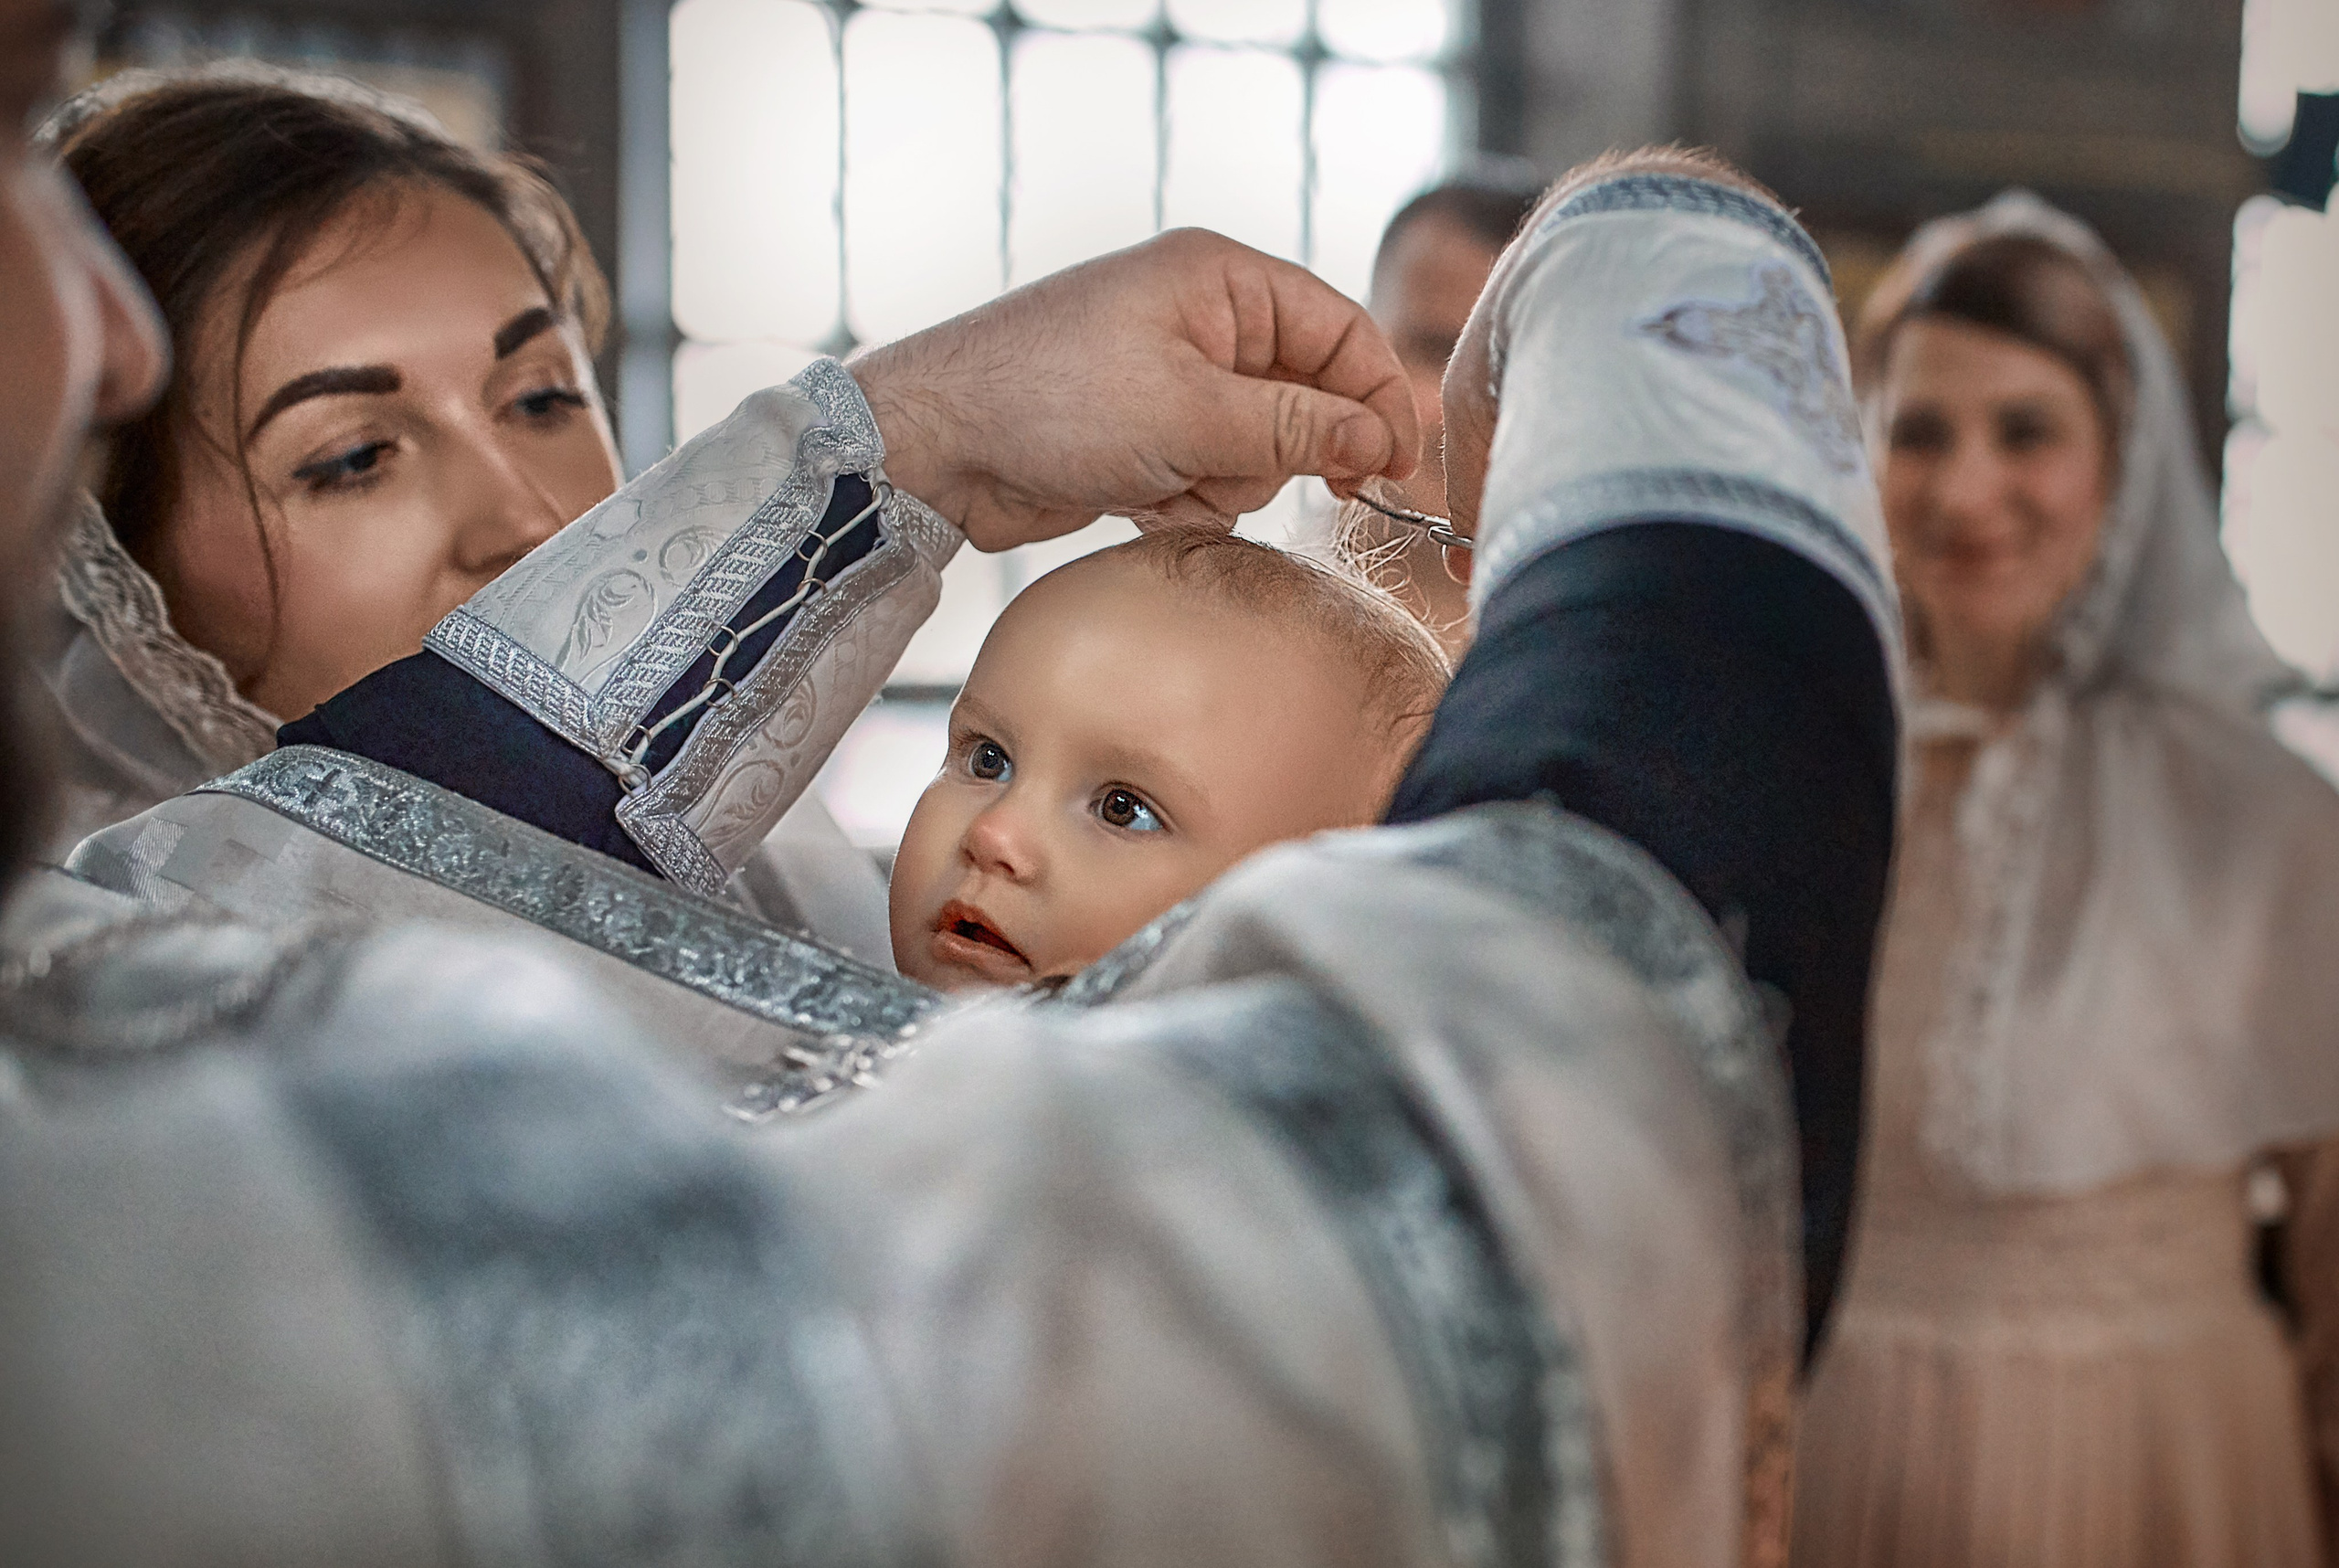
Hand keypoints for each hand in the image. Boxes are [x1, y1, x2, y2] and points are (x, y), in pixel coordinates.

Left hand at [850, 228, 1417, 551]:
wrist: (939, 445)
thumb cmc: (1055, 402)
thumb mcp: (1193, 415)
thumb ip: (1298, 428)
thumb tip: (1380, 442)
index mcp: (1222, 279)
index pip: (1341, 330)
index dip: (1375, 400)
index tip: (1390, 470)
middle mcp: (1203, 319)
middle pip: (1303, 397)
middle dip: (1271, 450)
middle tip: (1226, 470)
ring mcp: (1171, 378)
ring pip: (1257, 449)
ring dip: (1221, 482)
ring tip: (1158, 480)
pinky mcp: (1145, 432)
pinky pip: (1208, 475)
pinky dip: (1183, 498)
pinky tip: (1131, 497)